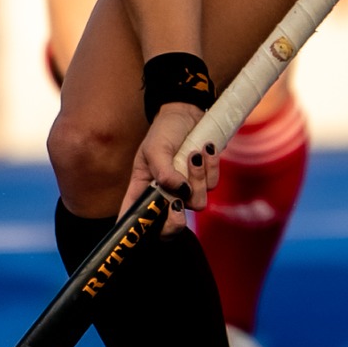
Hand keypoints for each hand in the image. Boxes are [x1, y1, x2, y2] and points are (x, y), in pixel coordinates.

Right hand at [120, 102, 216, 237]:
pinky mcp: (204, 182)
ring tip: (193, 154)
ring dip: (197, 177)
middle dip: (175, 222)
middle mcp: (164, 196)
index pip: (135, 219)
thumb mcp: (156, 148)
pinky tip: (205, 149)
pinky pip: (212, 186)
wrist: (188, 113)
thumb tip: (180, 192)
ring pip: (196, 204)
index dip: (135, 233)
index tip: (140, 234)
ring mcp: (185, 191)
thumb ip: (164, 172)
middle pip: (169, 229)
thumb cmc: (164, 131)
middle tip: (178, 204)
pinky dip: (211, 166)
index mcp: (143, 190)